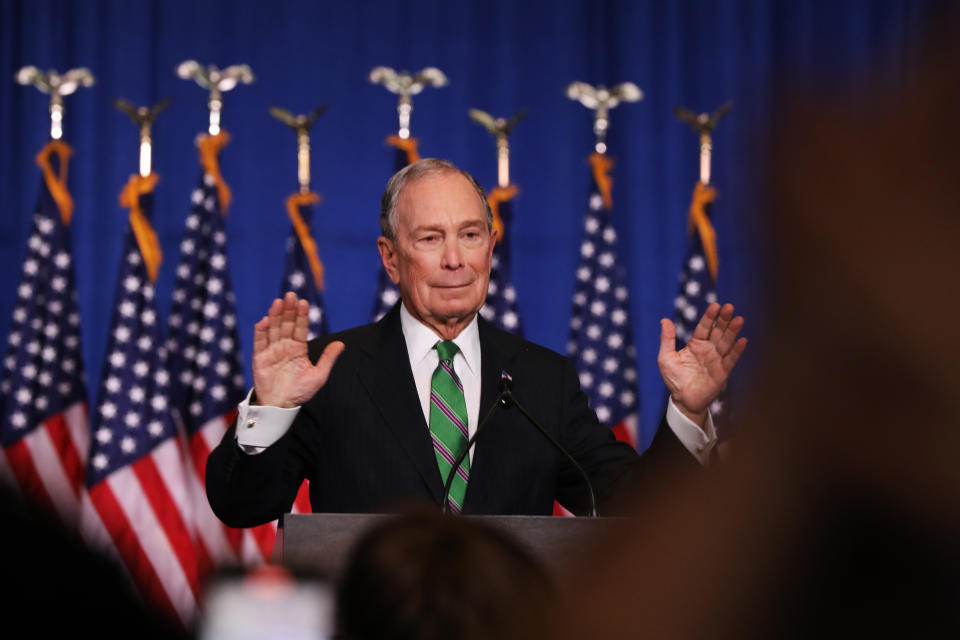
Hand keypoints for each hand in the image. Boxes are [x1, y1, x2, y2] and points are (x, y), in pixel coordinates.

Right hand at [252, 292, 344, 407]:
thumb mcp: (318, 375)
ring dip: (275, 315)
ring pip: (273, 328)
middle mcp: (284, 346)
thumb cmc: (300, 392)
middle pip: (286, 324)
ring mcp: (271, 350)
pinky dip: (261, 331)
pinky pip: (259, 341)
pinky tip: (264, 320)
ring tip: (278, 302)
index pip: (300, 327)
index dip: (301, 315)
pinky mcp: (259, 357)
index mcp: (298, 348)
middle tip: (290, 295)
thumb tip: (341, 344)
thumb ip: (327, 359)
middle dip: (288, 310)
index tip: (304, 302)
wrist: (281, 405)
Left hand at [657, 303, 746, 425]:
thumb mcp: (666, 358)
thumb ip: (666, 339)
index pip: (704, 327)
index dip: (709, 317)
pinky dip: (737, 350)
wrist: (682, 400)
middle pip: (718, 332)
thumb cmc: (674, 379)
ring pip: (726, 343)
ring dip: (732, 331)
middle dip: (724, 320)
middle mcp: (708, 349)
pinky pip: (731, 360)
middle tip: (729, 307)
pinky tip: (742, 340)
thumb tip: (664, 320)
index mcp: (696, 344)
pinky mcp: (722, 372)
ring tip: (739, 319)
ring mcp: (717, 360)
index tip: (715, 305)